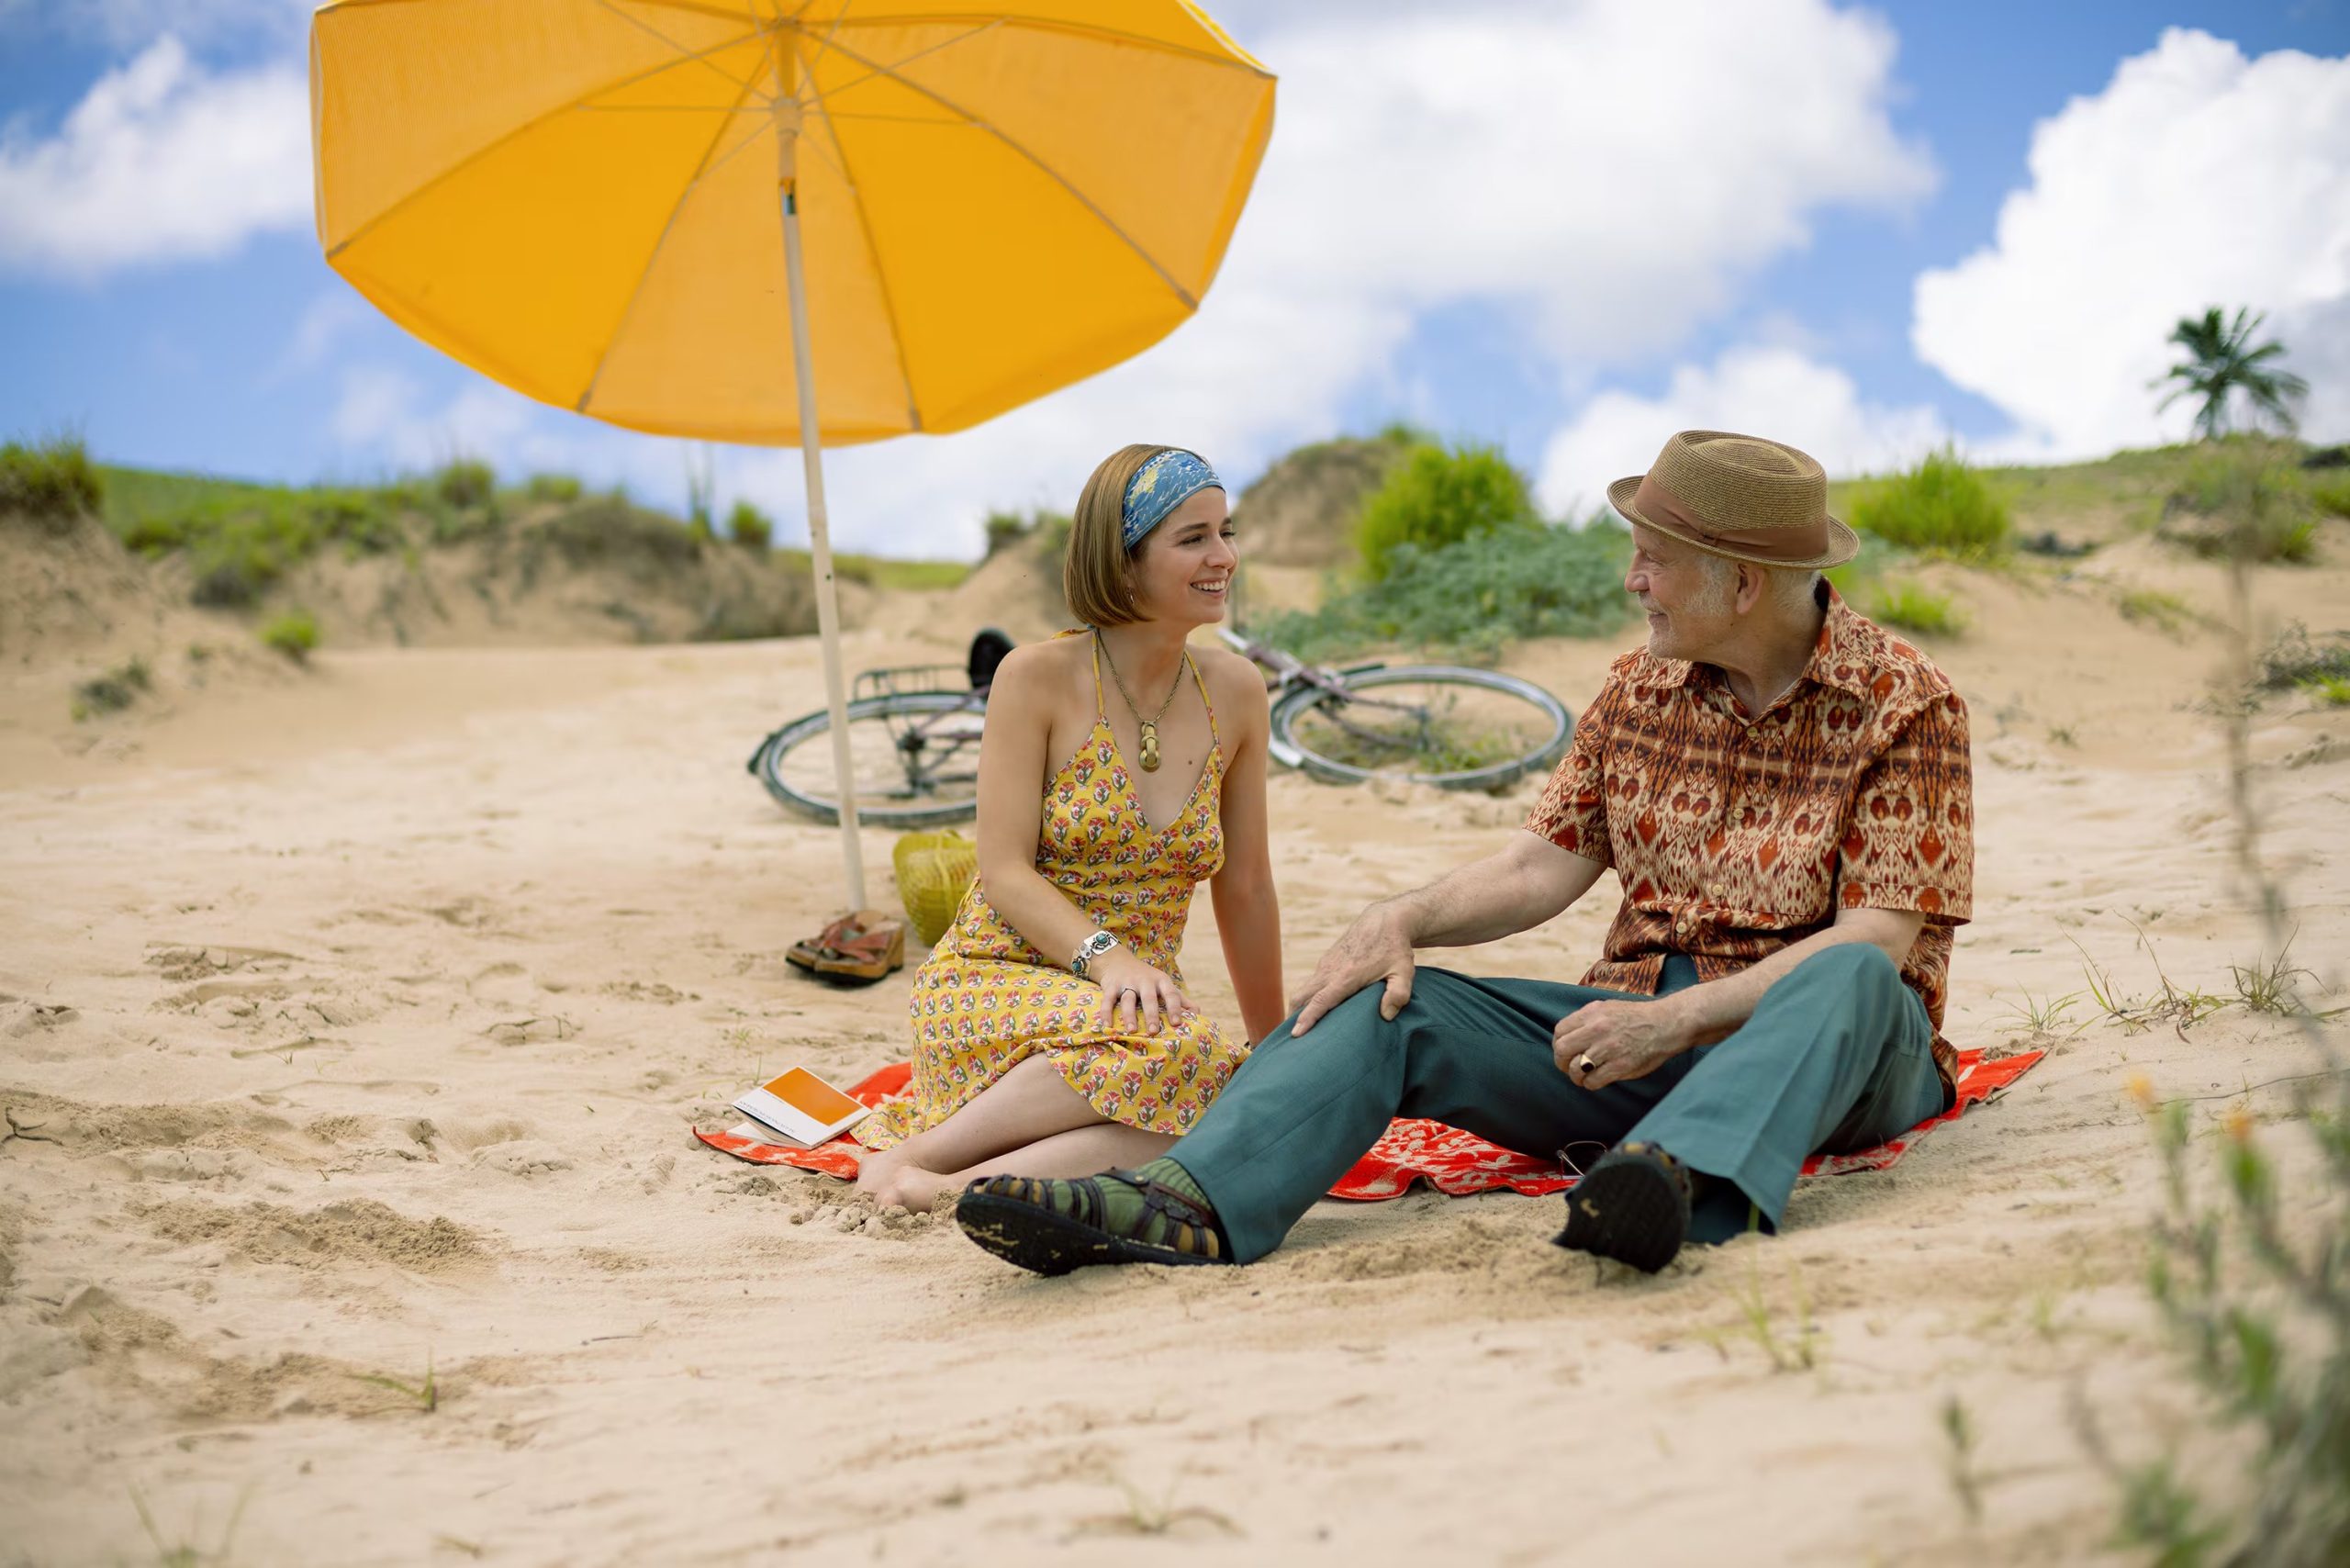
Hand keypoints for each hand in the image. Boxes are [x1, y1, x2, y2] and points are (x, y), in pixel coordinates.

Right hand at [1091, 950, 1192, 1035]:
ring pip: (1128, 999)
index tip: (1177, 1023)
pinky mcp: (1111, 985)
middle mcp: (1145, 980)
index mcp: (1161, 980)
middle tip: (1153, 1031)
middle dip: (1151, 1014)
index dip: (1175, 1008)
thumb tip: (1198, 1014)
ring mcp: (1127, 982)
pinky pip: (1108, 1000)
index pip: (1171, 993)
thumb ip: (1180, 999)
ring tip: (1131, 1030)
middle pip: (1149, 997)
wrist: (1117, 960)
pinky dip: (1106, 1012)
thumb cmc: (1147, 979)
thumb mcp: (1164, 984)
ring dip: (1129, 1015)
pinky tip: (1107, 1025)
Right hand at [1288, 904, 1414, 1036]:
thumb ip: (1398, 995)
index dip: (1307, 1018)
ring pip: (1303, 989)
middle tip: (1290, 1041)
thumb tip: (1387, 1015)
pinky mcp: (1326, 961)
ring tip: (1298, 1029)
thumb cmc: (1395, 949)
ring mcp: (1326, 964)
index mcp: (1347, 976)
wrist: (1384, 920)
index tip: (1296, 1034)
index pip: (1320, 1001)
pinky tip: (1313, 1009)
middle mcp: (1330, 970)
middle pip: (1301, 996)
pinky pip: (1310, 982)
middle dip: (1292, 1017)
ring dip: (1297, 1008)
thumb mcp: (1404, 972)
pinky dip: (1306, 997)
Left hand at [1554, 996, 1695, 1089]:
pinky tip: (1595, 1080)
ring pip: (1576, 1069)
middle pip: (1562, 1050)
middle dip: (1561, 1061)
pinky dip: (1590, 1083)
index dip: (1558, 1043)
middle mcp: (1597, 1030)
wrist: (1665, 1024)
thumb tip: (1567, 1035)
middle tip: (1567, 1066)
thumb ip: (1586, 1019)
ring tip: (1582, 1076)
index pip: (1560, 1031)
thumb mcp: (1607, 1007)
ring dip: (1576, 1076)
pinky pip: (1593, 1081)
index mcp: (1592, 1013)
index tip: (1564, 1051)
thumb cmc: (1636, 1017)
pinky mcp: (1620, 1066)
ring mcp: (1608, 1049)